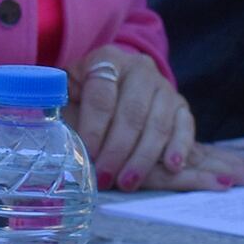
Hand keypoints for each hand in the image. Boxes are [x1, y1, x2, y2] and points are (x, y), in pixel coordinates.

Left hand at [72, 47, 187, 187]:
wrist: (116, 86)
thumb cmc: (84, 99)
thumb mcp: (68, 99)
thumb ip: (64, 118)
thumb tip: (58, 150)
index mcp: (106, 60)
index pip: (102, 96)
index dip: (94, 129)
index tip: (88, 156)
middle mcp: (139, 68)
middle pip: (132, 112)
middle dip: (118, 150)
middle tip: (105, 178)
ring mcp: (163, 86)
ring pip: (158, 123)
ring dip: (143, 157)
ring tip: (128, 183)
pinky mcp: (181, 105)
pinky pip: (185, 126)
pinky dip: (179, 148)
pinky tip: (171, 167)